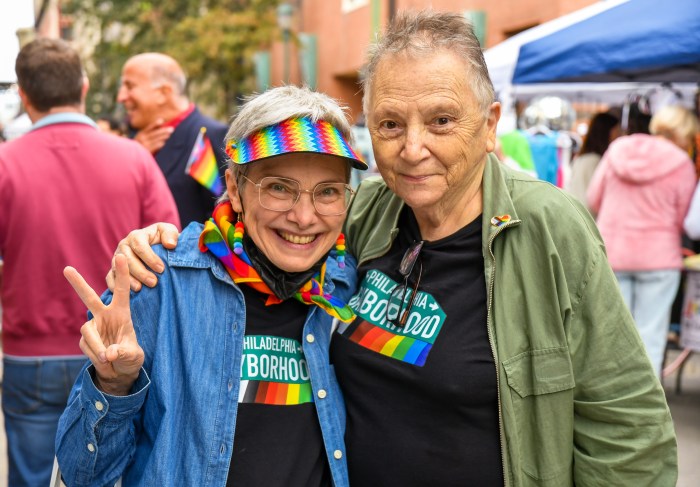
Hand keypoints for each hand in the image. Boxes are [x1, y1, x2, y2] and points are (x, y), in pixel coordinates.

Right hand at [64, 255, 144, 395]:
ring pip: (87, 331)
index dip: (122, 274)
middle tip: (67, 269)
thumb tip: (109, 353)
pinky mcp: (85, 339)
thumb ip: (122, 352)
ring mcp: (93, 326)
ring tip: (107, 358)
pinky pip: (86, 345)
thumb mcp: (133, 355)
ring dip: (96, 346)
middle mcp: (105, 316)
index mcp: (121, 313)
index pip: (122, 290)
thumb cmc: (131, 357)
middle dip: (78, 284)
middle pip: (89, 298)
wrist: (119, 371)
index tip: (121, 256)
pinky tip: (104, 360)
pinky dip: (95, 355)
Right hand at [106, 222, 179, 291]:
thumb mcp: (169, 232)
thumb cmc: (163, 239)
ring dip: (129, 280)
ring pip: (118, 269)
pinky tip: (127, 294)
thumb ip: (171, 234)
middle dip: (141, 272)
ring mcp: (117, 259)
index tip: (161, 269)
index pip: (140, 246)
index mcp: (136, 236)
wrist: (157, 248)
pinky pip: (110, 278)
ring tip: (140, 289)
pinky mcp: (114, 270)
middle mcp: (124, 246)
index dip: (150, 258)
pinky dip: (115, 286)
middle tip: (154, 282)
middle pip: (127, 259)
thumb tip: (170, 244)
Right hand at [133, 118, 173, 153]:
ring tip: (168, 135)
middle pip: (154, 133)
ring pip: (156, 140)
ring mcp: (144, 144)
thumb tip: (161, 121)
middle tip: (171, 129)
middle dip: (163, 131)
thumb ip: (152, 130)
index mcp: (141, 133)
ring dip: (163, 137)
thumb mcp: (144, 137)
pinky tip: (163, 143)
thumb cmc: (142, 144)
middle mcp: (142, 138)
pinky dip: (159, 144)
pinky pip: (155, 147)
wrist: (134, 156)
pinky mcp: (146, 151)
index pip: (149, 127)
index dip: (155, 124)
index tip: (161, 120)